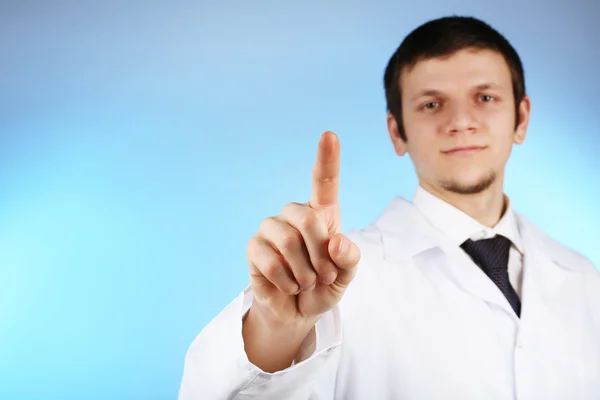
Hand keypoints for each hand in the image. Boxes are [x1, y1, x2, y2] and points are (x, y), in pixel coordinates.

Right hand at [246, 131, 360, 327]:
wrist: (298, 311)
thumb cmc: (324, 286)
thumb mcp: (346, 275)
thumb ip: (349, 258)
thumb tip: (335, 242)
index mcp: (322, 214)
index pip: (323, 182)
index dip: (327, 158)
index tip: (329, 135)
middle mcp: (294, 215)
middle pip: (308, 218)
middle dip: (320, 253)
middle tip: (325, 276)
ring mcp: (271, 229)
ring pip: (288, 240)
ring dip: (304, 271)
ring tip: (308, 282)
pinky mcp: (254, 247)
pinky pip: (271, 260)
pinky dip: (287, 281)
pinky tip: (290, 286)